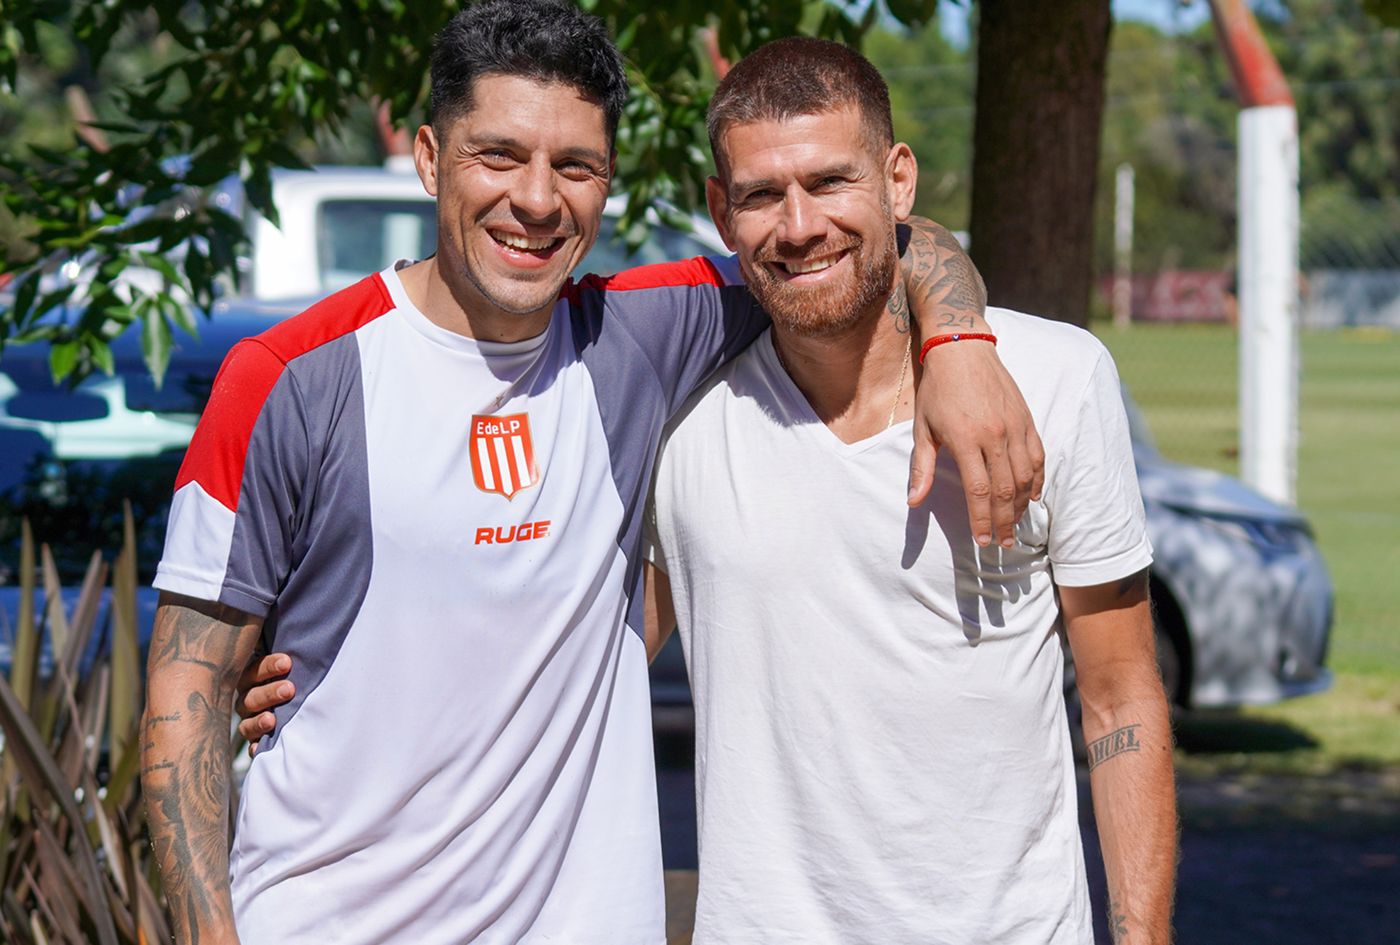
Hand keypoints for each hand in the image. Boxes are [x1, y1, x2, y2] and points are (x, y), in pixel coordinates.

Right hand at [235, 652, 295, 753]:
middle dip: (269, 692)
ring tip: (273, 720)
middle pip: (250, 697)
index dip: (269, 666)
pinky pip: (252, 746)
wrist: (296, 699)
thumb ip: (291, 646)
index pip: (255, 669)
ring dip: (260, 721)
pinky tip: (261, 750)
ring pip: (247, 722)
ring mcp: (249, 718)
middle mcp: (247, 696)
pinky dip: (257, 748)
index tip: (288, 662)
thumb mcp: (291, 657)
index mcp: (252, 673)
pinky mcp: (256, 739)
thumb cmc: (294, 671)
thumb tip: (306, 601)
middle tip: (289, 689)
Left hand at [909, 340, 1044, 546]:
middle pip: (1004, 490)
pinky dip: (1036, 481)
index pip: (979, 491)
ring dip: (1021, 506)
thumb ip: (922, 467)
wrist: (963, 350)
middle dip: (1004, 521)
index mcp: (966, 440)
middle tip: (1002, 544)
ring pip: (1024, 477)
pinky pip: (1037, 458)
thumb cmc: (938, 391)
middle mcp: (995, 435)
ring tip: (1015, 526)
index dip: (981, 519)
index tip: (982, 540)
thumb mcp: (922, 428)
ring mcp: (1015, 427)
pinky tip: (1032, 497)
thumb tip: (914, 501)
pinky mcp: (1027, 420)